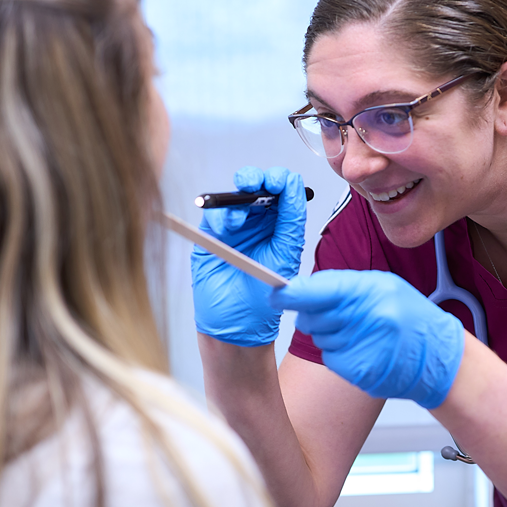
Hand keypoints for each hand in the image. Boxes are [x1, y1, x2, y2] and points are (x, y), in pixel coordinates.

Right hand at [191, 167, 305, 345]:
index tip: (278, 182)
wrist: (236, 327)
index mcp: (283, 227)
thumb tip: (294, 187)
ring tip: (240, 218)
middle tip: (256, 184)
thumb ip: (291, 221)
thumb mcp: (285, 256)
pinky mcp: (212, 236)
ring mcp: (235, 228)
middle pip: (258, 186)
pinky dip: (220, 213)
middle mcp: (260, 223)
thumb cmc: (263, 300)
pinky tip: (227, 226)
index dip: (282, 180)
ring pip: (235, 195)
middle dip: (257, 179)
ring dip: (238, 197)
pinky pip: (214, 214)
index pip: (286, 191)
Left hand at [270, 270, 464, 408]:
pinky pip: (331, 359)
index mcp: (373, 292)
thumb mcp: (384, 287)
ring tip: (362, 333)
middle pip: (312, 317)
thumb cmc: (411, 318)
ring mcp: (365, 347)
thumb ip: (344, 287)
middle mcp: (368, 319)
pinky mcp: (361, 371)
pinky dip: (341, 355)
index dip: (292, 294)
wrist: (439, 357)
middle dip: (315, 316)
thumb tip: (302, 289)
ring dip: (331, 335)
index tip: (275, 295)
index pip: (320, 291)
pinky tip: (364, 350)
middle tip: (340, 316)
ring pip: (319, 338)